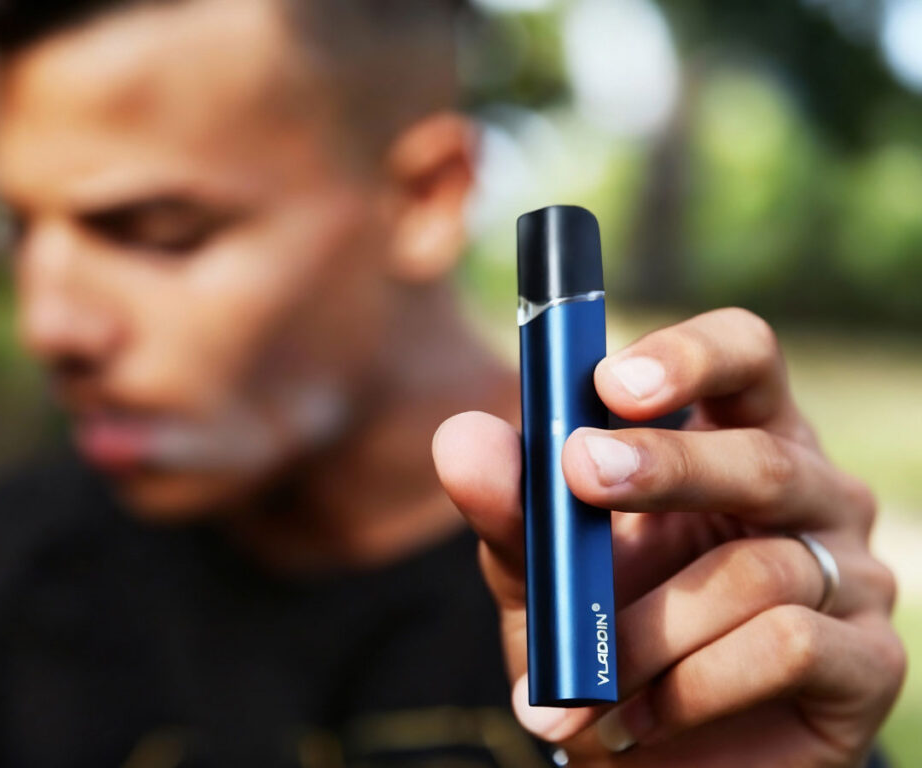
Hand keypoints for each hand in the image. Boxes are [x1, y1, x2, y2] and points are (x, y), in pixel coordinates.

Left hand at [432, 308, 904, 766]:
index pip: (746, 356)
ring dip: (645, 629)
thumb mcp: (545, 572)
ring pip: (757, 570)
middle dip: (664, 468)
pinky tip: (635, 719)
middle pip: (762, 455)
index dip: (688, 355)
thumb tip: (460, 439)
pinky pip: (787, 646)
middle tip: (580, 473)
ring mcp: (850, 574)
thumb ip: (513, 506)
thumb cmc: (604, 636)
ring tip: (579, 681)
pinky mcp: (867, 661)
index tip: (610, 382)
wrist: (654, 756)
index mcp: (736, 439)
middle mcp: (809, 493)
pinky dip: (690, 685)